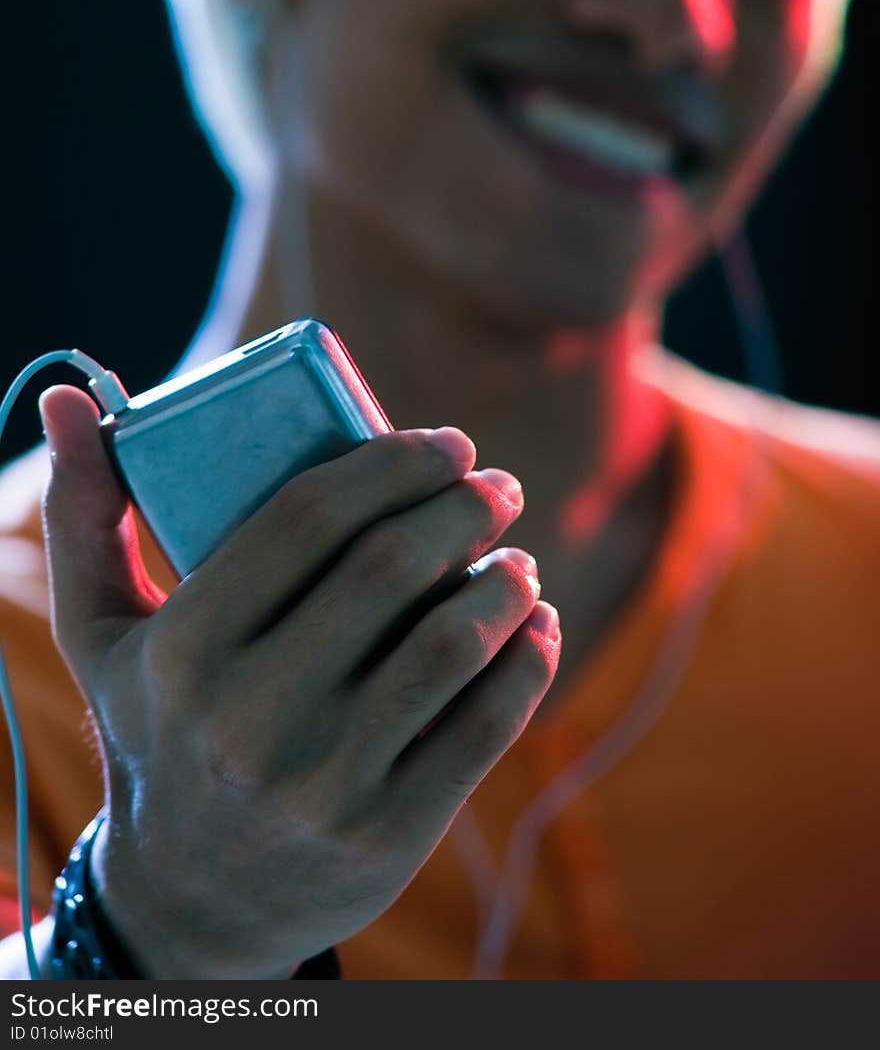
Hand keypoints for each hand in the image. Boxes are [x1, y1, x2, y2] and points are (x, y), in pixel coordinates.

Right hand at [38, 384, 559, 978]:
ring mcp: (324, 785)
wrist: (186, 900)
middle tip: (495, 487)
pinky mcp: (388, 836)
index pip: (307, 518)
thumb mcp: (98, 632)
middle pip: (390, 569)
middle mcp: (249, 720)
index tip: (445, 441)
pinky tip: (536, 626)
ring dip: (504, 582)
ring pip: (449, 645)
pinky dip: (528, 661)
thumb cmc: (154, 729)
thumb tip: (66, 395)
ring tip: (516, 558)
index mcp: (183, 651)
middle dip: (464, 507)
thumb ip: (86, 515)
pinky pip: (486, 727)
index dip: (391, 463)